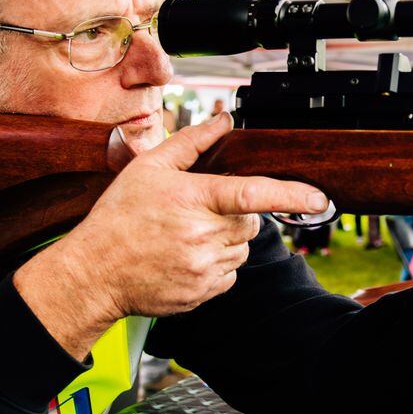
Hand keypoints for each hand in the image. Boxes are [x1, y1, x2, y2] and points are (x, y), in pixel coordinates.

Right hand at [14, 112, 327, 358]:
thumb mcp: (148, 168)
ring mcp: (203, 268)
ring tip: (188, 234)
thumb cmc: (118, 217)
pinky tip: (186, 256)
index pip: (252, 194)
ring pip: (242, 249)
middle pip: (252, 222)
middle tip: (202, 211)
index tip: (319, 197)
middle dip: (237, 214)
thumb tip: (223, 119)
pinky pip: (230, 274)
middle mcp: (203, 236)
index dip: (290, 194)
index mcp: (193, 200)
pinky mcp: (202, 293)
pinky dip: (217, 264)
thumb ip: (192, 142)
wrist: (93, 273)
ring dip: (227, 240)